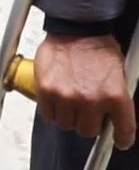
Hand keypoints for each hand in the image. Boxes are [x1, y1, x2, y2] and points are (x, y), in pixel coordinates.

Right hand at [34, 33, 136, 148]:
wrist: (76, 28)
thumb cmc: (98, 47)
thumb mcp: (119, 74)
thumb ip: (116, 98)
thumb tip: (114, 118)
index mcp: (115, 96)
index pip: (123, 130)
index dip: (122, 139)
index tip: (120, 141)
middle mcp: (91, 99)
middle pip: (88, 131)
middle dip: (88, 123)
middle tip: (87, 113)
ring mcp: (67, 96)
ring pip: (66, 124)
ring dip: (69, 117)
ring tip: (70, 103)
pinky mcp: (46, 90)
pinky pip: (48, 114)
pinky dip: (52, 110)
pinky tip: (57, 100)